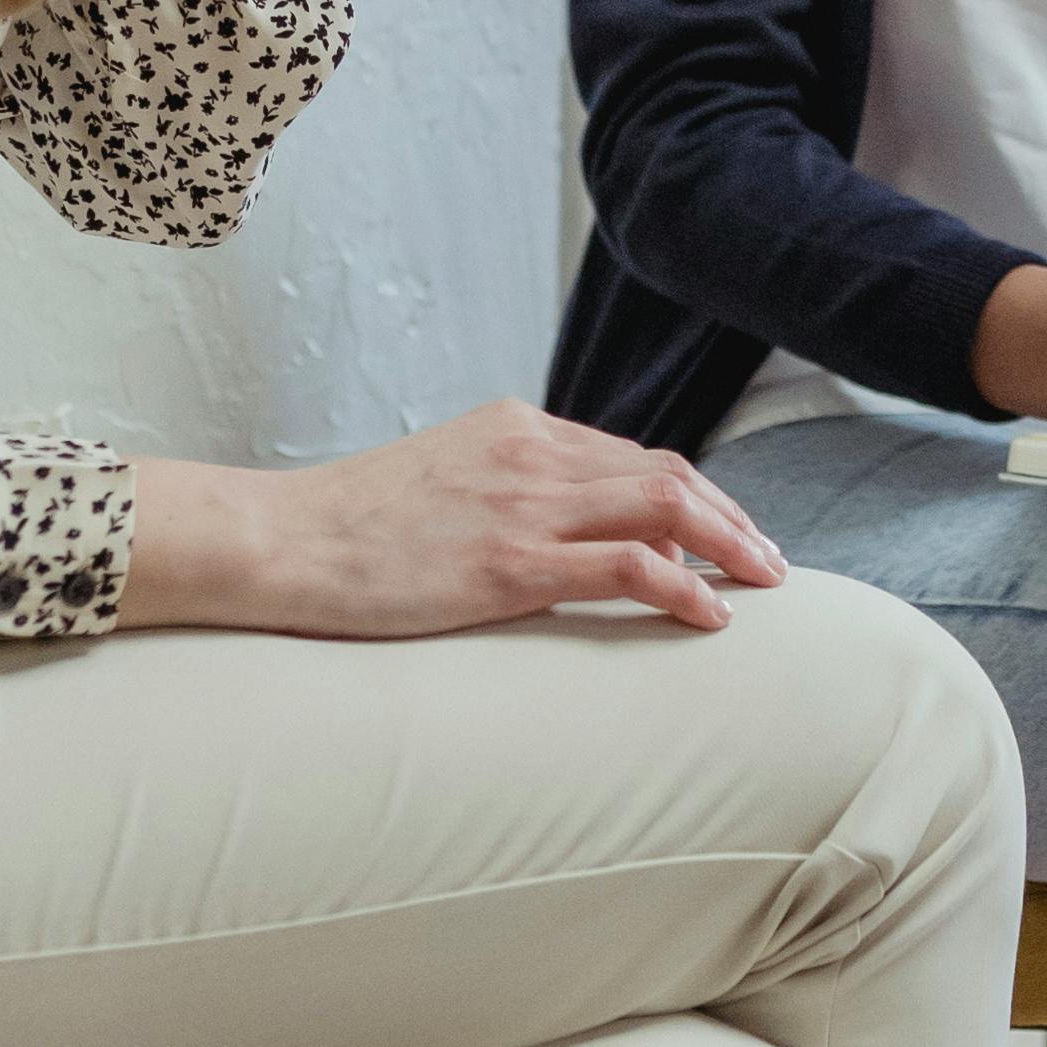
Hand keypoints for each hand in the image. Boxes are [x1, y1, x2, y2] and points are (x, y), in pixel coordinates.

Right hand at [118, 405, 788, 638]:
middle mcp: (530, 452)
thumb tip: (560, 539)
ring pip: (663, 506)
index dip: (695, 498)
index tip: (729, 536)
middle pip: (667, 473)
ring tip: (763, 587)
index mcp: (515, 428)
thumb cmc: (346, 529)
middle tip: (770, 566)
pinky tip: (709, 618)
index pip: (633, 455)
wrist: (275, 540)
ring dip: (728, 546)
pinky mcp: (507, 562)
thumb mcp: (438, 486)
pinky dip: (681, 587)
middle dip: (732, 519)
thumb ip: (503, 495)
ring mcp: (522, 505)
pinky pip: (624, 566)